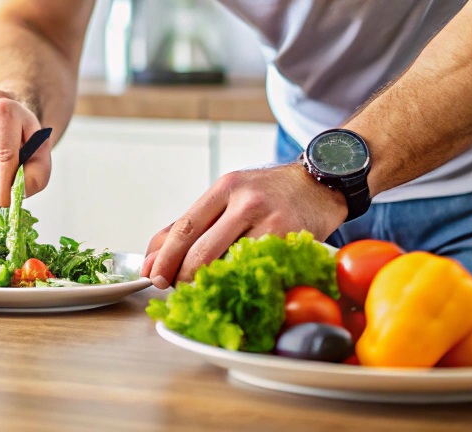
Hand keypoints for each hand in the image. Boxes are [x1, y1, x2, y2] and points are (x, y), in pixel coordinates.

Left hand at [141, 163, 347, 287]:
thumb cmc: (268, 194)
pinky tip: (235, 285)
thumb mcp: (227, 197)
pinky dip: (240, 282)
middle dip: (182, 276)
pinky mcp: (291, 240)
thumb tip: (152, 258)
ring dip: (210, 283)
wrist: (319, 184)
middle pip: (202, 249)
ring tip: (202, 287)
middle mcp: (246, 201)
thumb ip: (191, 225)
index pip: (185, 227)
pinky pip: (257, 270)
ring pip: (229, 264)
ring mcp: (271, 221)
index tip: (152, 275)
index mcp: (225, 188)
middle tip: (173, 287)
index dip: (165, 257)